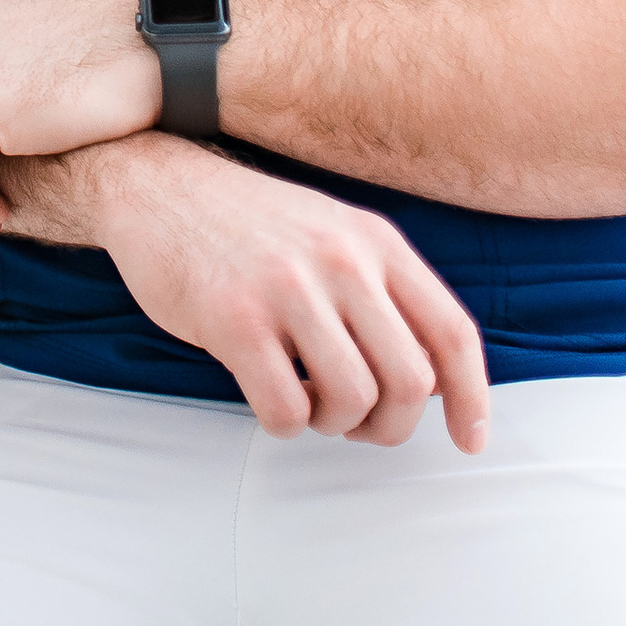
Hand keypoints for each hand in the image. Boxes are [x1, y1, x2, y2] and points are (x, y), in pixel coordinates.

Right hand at [86, 135, 490, 451]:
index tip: (467, 441)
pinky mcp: (233, 317)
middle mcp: (340, 261)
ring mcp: (286, 288)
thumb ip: (383, 291)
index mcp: (373, 241)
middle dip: (390, 424)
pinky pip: (286, 407)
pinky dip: (286, 424)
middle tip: (356, 423)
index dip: (472, 399)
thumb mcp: (330, 232)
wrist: (152, 184)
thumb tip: (436, 381)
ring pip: (354, 400)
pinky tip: (268, 399)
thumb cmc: (247, 224)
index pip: (451, 333)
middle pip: (411, 382)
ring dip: (336, 424)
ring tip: (308, 405)